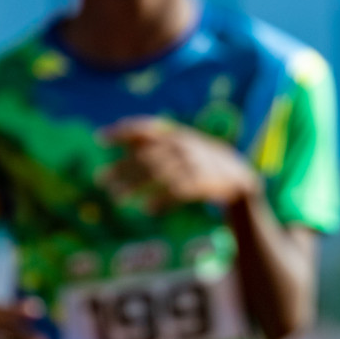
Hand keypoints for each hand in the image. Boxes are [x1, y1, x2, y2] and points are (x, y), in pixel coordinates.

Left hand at [99, 117, 259, 211]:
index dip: (122, 132)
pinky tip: (147, 210)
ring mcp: (193, 164)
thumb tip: (123, 140)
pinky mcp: (202, 183)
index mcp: (177, 135)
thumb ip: (157, 141)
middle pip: (145, 157)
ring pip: (157, 175)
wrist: (239, 178)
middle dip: (121, 169)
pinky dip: (160, 201)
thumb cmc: (204, 162)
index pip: (145, 129)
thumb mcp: (184, 145)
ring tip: (116, 199)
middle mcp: (184, 147)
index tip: (99, 139)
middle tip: (100, 183)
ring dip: (133, 187)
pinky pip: (176, 192)